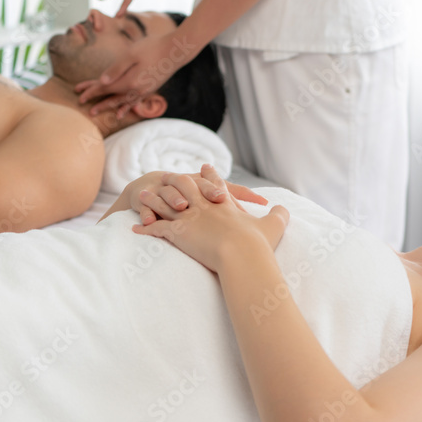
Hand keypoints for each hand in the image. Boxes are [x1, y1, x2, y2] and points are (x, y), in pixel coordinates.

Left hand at [75, 31, 189, 116]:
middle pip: (111, 96)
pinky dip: (125, 107)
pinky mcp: (149, 89)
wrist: (176, 50)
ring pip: (122, 102)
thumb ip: (116, 69)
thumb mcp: (131, 54)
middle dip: (96, 100)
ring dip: (108, 106)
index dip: (90, 90)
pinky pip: (133, 102)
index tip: (77, 92)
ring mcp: (144, 91)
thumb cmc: (152, 47)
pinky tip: (121, 112)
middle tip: (81, 103)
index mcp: (129, 81)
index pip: (105, 87)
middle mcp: (136, 90)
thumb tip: (102, 82)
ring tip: (96, 111)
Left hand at [133, 168, 289, 271]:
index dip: (209, 175)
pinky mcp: (178, 233)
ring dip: (153, 200)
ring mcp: (189, 219)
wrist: (242, 254)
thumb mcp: (273, 226)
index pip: (214, 184)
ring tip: (142, 196)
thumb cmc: (258, 242)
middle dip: (174, 181)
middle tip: (166, 175)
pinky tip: (136, 228)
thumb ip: (279, 215)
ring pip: (165, 204)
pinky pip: (156, 228)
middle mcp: (204, 206)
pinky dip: (145, 228)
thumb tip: (286, 208)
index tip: (204, 167)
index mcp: (224, 204)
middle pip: (184, 186)